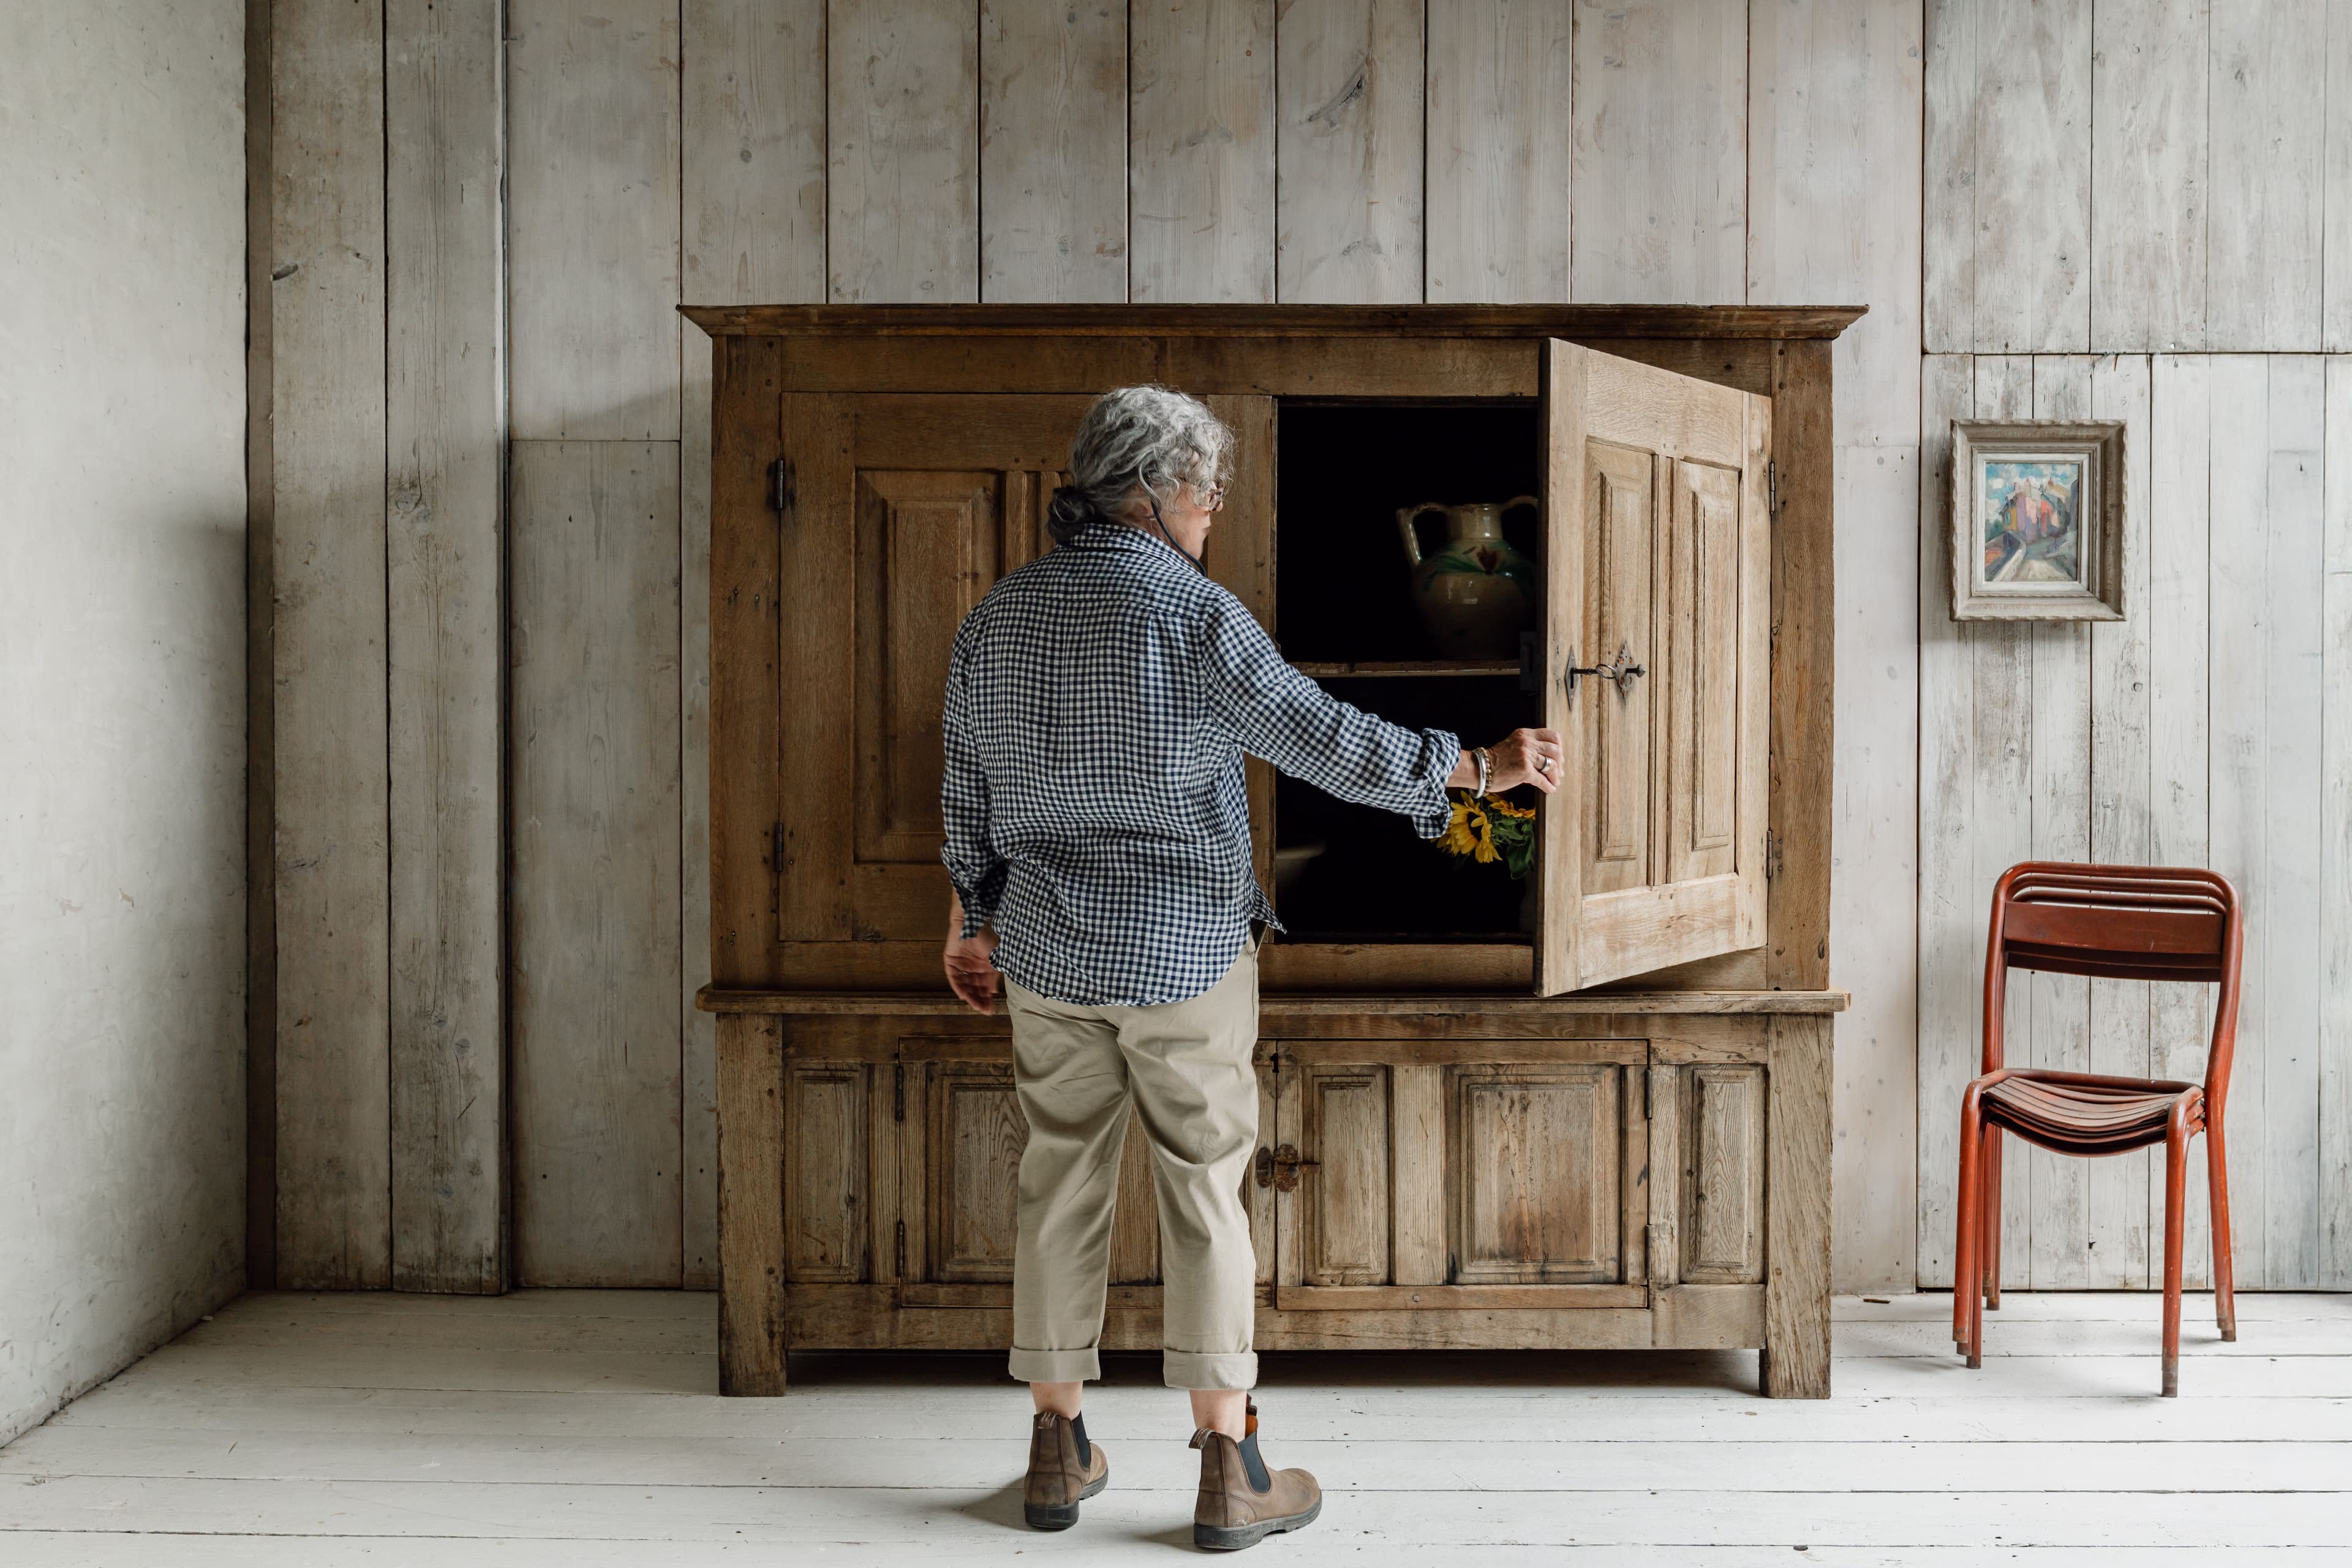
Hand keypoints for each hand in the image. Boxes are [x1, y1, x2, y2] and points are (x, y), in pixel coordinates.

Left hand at [944, 896, 1000, 1013]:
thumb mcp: (994, 958)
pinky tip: (963, 995)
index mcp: (985, 966)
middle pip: (975, 988)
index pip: (985, 987)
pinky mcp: (950, 961)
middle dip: (979, 1000)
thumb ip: (993, 975)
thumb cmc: (988, 936)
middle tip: (984, 1011)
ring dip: (969, 995)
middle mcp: (973, 967)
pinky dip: (958, 986)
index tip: (990, 1010)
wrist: (973, 920)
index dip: (987, 998)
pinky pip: (953, 977)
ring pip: (964, 985)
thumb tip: (992, 992)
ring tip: (974, 1005)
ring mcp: (961, 965)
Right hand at [1487, 727, 1563, 793]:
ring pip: (1551, 766)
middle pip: (1555, 751)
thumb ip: (1529, 746)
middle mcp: (1527, 742)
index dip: (1558, 746)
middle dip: (1559, 763)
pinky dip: (1548, 786)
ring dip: (1555, 777)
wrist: (1480, 768)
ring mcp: (1526, 756)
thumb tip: (1549, 758)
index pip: (1552, 735)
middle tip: (1558, 772)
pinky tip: (1549, 789)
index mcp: (1525, 734)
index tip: (1557, 757)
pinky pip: (1543, 780)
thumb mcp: (1513, 744)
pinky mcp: (1525, 771)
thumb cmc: (1496, 760)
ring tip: (1554, 782)